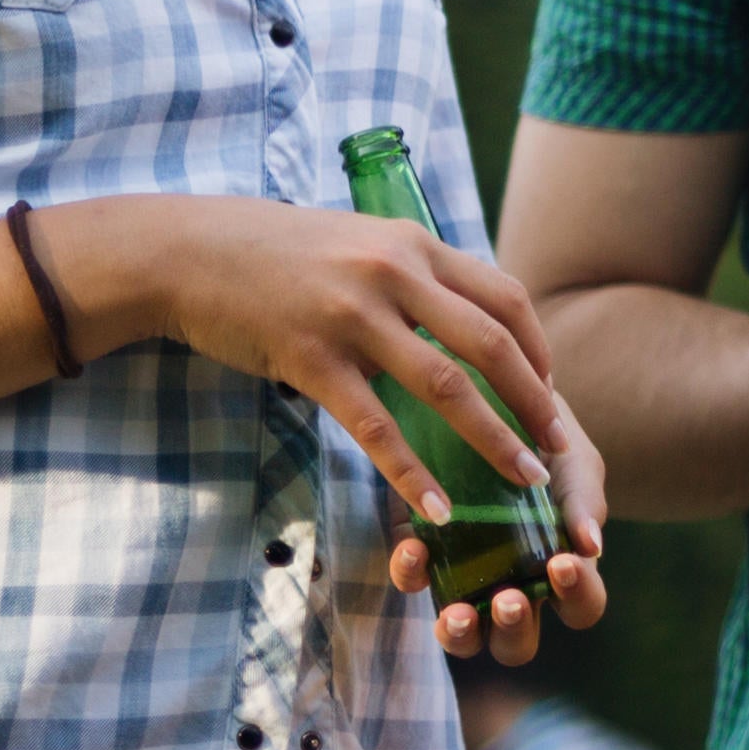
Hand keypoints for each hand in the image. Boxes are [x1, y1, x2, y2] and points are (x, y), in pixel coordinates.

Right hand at [63, 193, 575, 527]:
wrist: (189, 251)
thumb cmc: (277, 253)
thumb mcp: (361, 242)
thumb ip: (412, 276)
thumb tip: (459, 320)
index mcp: (415, 245)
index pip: (506, 297)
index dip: (538, 349)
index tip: (551, 391)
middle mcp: (396, 274)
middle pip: (491, 344)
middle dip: (534, 402)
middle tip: (558, 448)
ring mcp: (354, 317)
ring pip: (446, 387)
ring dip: (494, 439)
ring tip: (524, 481)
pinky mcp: (311, 360)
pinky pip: (375, 426)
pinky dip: (411, 471)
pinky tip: (435, 507)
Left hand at [393, 406, 614, 660]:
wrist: (495, 401)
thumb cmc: (547, 442)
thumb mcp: (574, 464)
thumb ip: (584, 502)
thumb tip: (591, 545)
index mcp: (562, 569)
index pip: (582, 606)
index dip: (577, 596)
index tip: (561, 563)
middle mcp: (516, 586)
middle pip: (519, 643)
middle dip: (513, 630)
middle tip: (508, 600)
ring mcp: (468, 579)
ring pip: (464, 635)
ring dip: (461, 632)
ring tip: (458, 611)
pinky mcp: (425, 557)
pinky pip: (415, 584)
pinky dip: (413, 574)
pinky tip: (414, 549)